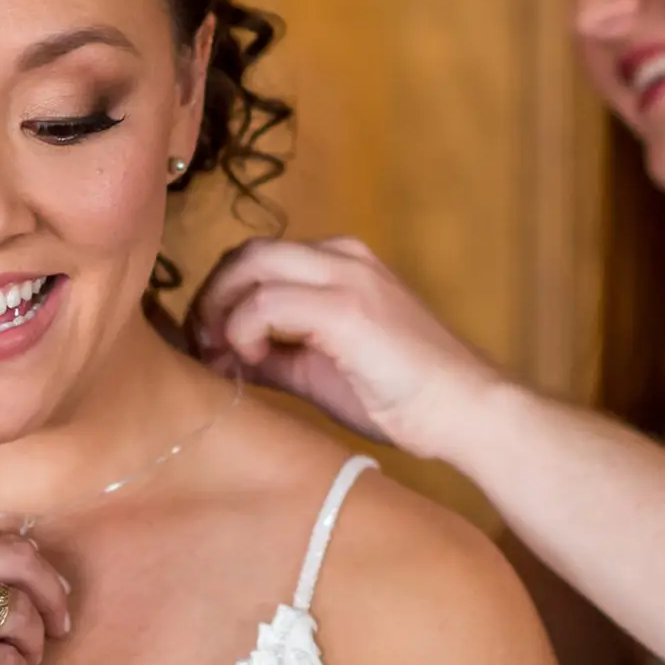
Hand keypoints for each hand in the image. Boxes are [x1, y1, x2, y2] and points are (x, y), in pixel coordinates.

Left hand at [186, 236, 505, 460]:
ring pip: (250, 266)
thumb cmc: (402, 395)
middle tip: (200, 344)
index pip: (260, 259)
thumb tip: (221, 357)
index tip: (208, 342)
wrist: (464, 411)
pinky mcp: (345, 307)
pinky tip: (247, 358)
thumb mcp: (321, 368)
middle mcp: (343, 256)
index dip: (223, 296)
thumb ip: (273, 353)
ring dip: (219, 310)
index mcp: (343, 263)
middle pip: (246, 253)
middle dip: (211, 297)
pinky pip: (265, 303)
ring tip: (218, 353)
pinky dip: (242, 329)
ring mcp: (346, 276)